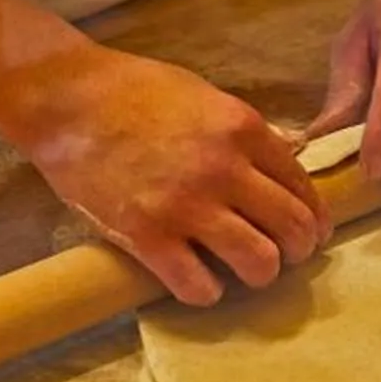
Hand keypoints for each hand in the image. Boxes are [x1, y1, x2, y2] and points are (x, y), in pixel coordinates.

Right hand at [3, 44, 327, 305]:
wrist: (67, 99)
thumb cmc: (133, 89)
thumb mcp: (203, 94)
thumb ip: (246, 129)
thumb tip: (290, 151)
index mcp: (242, 129)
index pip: (302, 186)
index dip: (314, 217)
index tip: (312, 233)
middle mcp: (223, 168)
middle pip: (292, 228)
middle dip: (296, 250)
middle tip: (283, 256)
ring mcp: (186, 205)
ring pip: (258, 263)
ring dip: (259, 274)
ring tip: (243, 271)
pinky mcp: (147, 236)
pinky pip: (199, 287)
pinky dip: (206, 292)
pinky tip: (198, 281)